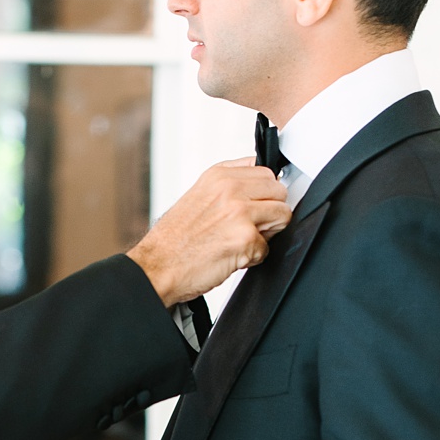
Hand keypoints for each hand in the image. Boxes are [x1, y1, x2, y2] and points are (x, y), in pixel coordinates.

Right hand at [125, 160, 291, 305]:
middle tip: (247, 226)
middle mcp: (230, 189)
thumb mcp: (198, 196)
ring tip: (239, 240)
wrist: (157, 267)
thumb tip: (258, 182)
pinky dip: (252, 257)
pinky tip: (231, 255)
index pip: (266, 172)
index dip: (263, 194)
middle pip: (279, 191)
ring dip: (265, 233)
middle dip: (270, 211)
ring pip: (282, 216)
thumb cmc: (173, 240)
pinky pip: (268, 247)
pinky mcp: (245, 238)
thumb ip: (229, 184)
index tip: (255, 205)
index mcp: (219, 176)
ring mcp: (239, 212)